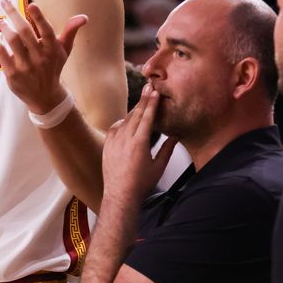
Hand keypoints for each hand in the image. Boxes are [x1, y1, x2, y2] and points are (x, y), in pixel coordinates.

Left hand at [0, 0, 85, 114]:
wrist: (45, 97)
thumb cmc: (53, 67)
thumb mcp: (64, 50)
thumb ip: (70, 31)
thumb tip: (84, 17)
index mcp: (53, 49)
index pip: (46, 31)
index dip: (39, 17)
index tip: (31, 5)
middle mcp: (40, 58)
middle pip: (24, 32)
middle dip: (13, 14)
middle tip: (5, 2)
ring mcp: (26, 67)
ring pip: (12, 41)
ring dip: (5, 27)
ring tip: (2, 22)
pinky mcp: (13, 74)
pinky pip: (1, 54)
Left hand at [101, 86, 177, 206]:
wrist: (120, 195)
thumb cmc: (141, 184)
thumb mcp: (158, 167)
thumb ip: (167, 150)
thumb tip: (175, 137)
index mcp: (139, 143)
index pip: (147, 117)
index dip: (151, 103)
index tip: (154, 91)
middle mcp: (125, 139)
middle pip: (135, 114)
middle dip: (143, 100)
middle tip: (148, 87)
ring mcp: (114, 142)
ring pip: (125, 121)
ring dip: (133, 111)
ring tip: (141, 103)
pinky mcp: (107, 146)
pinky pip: (114, 129)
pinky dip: (121, 123)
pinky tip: (125, 122)